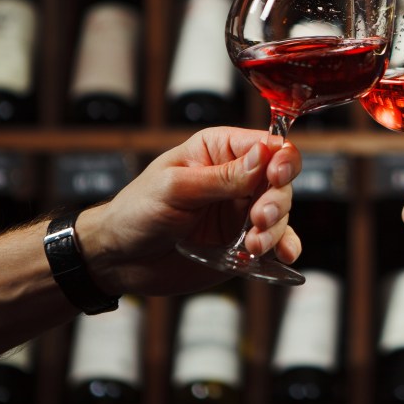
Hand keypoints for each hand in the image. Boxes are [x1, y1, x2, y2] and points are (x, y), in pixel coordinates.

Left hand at [80, 127, 302, 295]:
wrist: (119, 259)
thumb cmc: (137, 211)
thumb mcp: (176, 188)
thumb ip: (223, 176)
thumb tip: (264, 155)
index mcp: (219, 150)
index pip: (266, 144)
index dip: (280, 158)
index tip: (276, 176)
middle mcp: (237, 178)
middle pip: (280, 179)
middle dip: (276, 199)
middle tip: (259, 218)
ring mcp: (241, 211)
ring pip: (281, 211)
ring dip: (275, 228)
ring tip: (253, 244)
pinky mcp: (243, 241)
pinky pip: (276, 240)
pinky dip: (285, 246)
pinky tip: (283, 254)